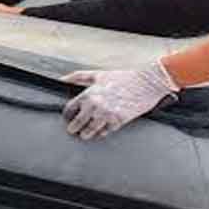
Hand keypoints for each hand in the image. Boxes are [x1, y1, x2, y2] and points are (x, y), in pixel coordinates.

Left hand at [60, 60, 177, 140]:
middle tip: (73, 129)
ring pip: (90, 130)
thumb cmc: (123, 78)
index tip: (68, 117)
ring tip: (84, 134)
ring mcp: (106, 115)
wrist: (145, 84)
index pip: (70, 108)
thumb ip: (78, 77)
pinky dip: (102, 132)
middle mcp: (96, 106)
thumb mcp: (98, 74)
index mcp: (89, 93)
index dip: (67, 114)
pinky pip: (105, 132)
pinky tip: (100, 131)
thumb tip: (62, 80)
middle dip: (74, 127)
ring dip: (86, 133)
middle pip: (78, 122)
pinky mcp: (118, 122)